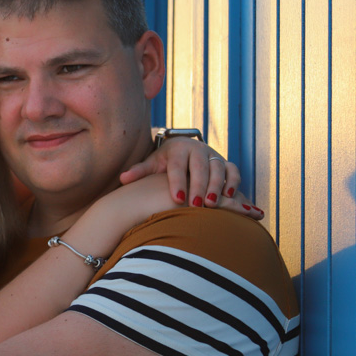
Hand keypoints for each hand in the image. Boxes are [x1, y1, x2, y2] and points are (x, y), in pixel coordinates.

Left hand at [120, 136, 261, 218]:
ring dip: (217, 187)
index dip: (177, 182)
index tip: (176, 199)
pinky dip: (234, 182)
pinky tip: (230, 198)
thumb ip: (139, 171)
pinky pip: (233, 170)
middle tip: (196, 206)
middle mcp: (197, 149)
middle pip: (200, 168)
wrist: (183, 149)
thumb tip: (122, 178)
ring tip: (212, 205)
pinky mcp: (226, 162)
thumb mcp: (152, 164)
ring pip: (218, 169)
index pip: (177, 166)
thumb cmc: (164, 162)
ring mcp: (213, 155)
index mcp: (177, 149)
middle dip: (199, 187)